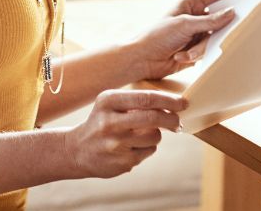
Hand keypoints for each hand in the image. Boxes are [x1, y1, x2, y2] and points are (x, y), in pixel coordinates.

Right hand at [64, 89, 185, 178]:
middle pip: (153, 118)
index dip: (169, 101)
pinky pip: (148, 152)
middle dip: (172, 119)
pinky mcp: (121, 163)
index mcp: (108, 101)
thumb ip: (137, 102)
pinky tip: (131, 147)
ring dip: (155, 135)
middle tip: (178, 121)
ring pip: (154, 137)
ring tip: (141, 135)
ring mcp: (115, 144)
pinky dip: (146, 148)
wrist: (77, 150)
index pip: (146, 98)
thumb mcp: (111, 104)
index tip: (183, 102)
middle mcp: (110, 122)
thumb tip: (173, 104)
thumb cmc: (102, 122)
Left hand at [129, 0, 235, 80]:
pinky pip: (206, 51)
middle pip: (219, 20)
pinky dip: (196, 55)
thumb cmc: (157, 36)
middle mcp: (194, 17)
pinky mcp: (194, 50)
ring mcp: (195, 34)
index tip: (249, 1)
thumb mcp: (185, 25)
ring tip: (185, 52)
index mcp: (190, 4)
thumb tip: (231, 13)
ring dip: (200, 47)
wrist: (142, 60)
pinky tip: (181, 57)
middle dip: (218, 30)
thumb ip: (210, 20)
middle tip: (228, 33)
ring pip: (213, 38)